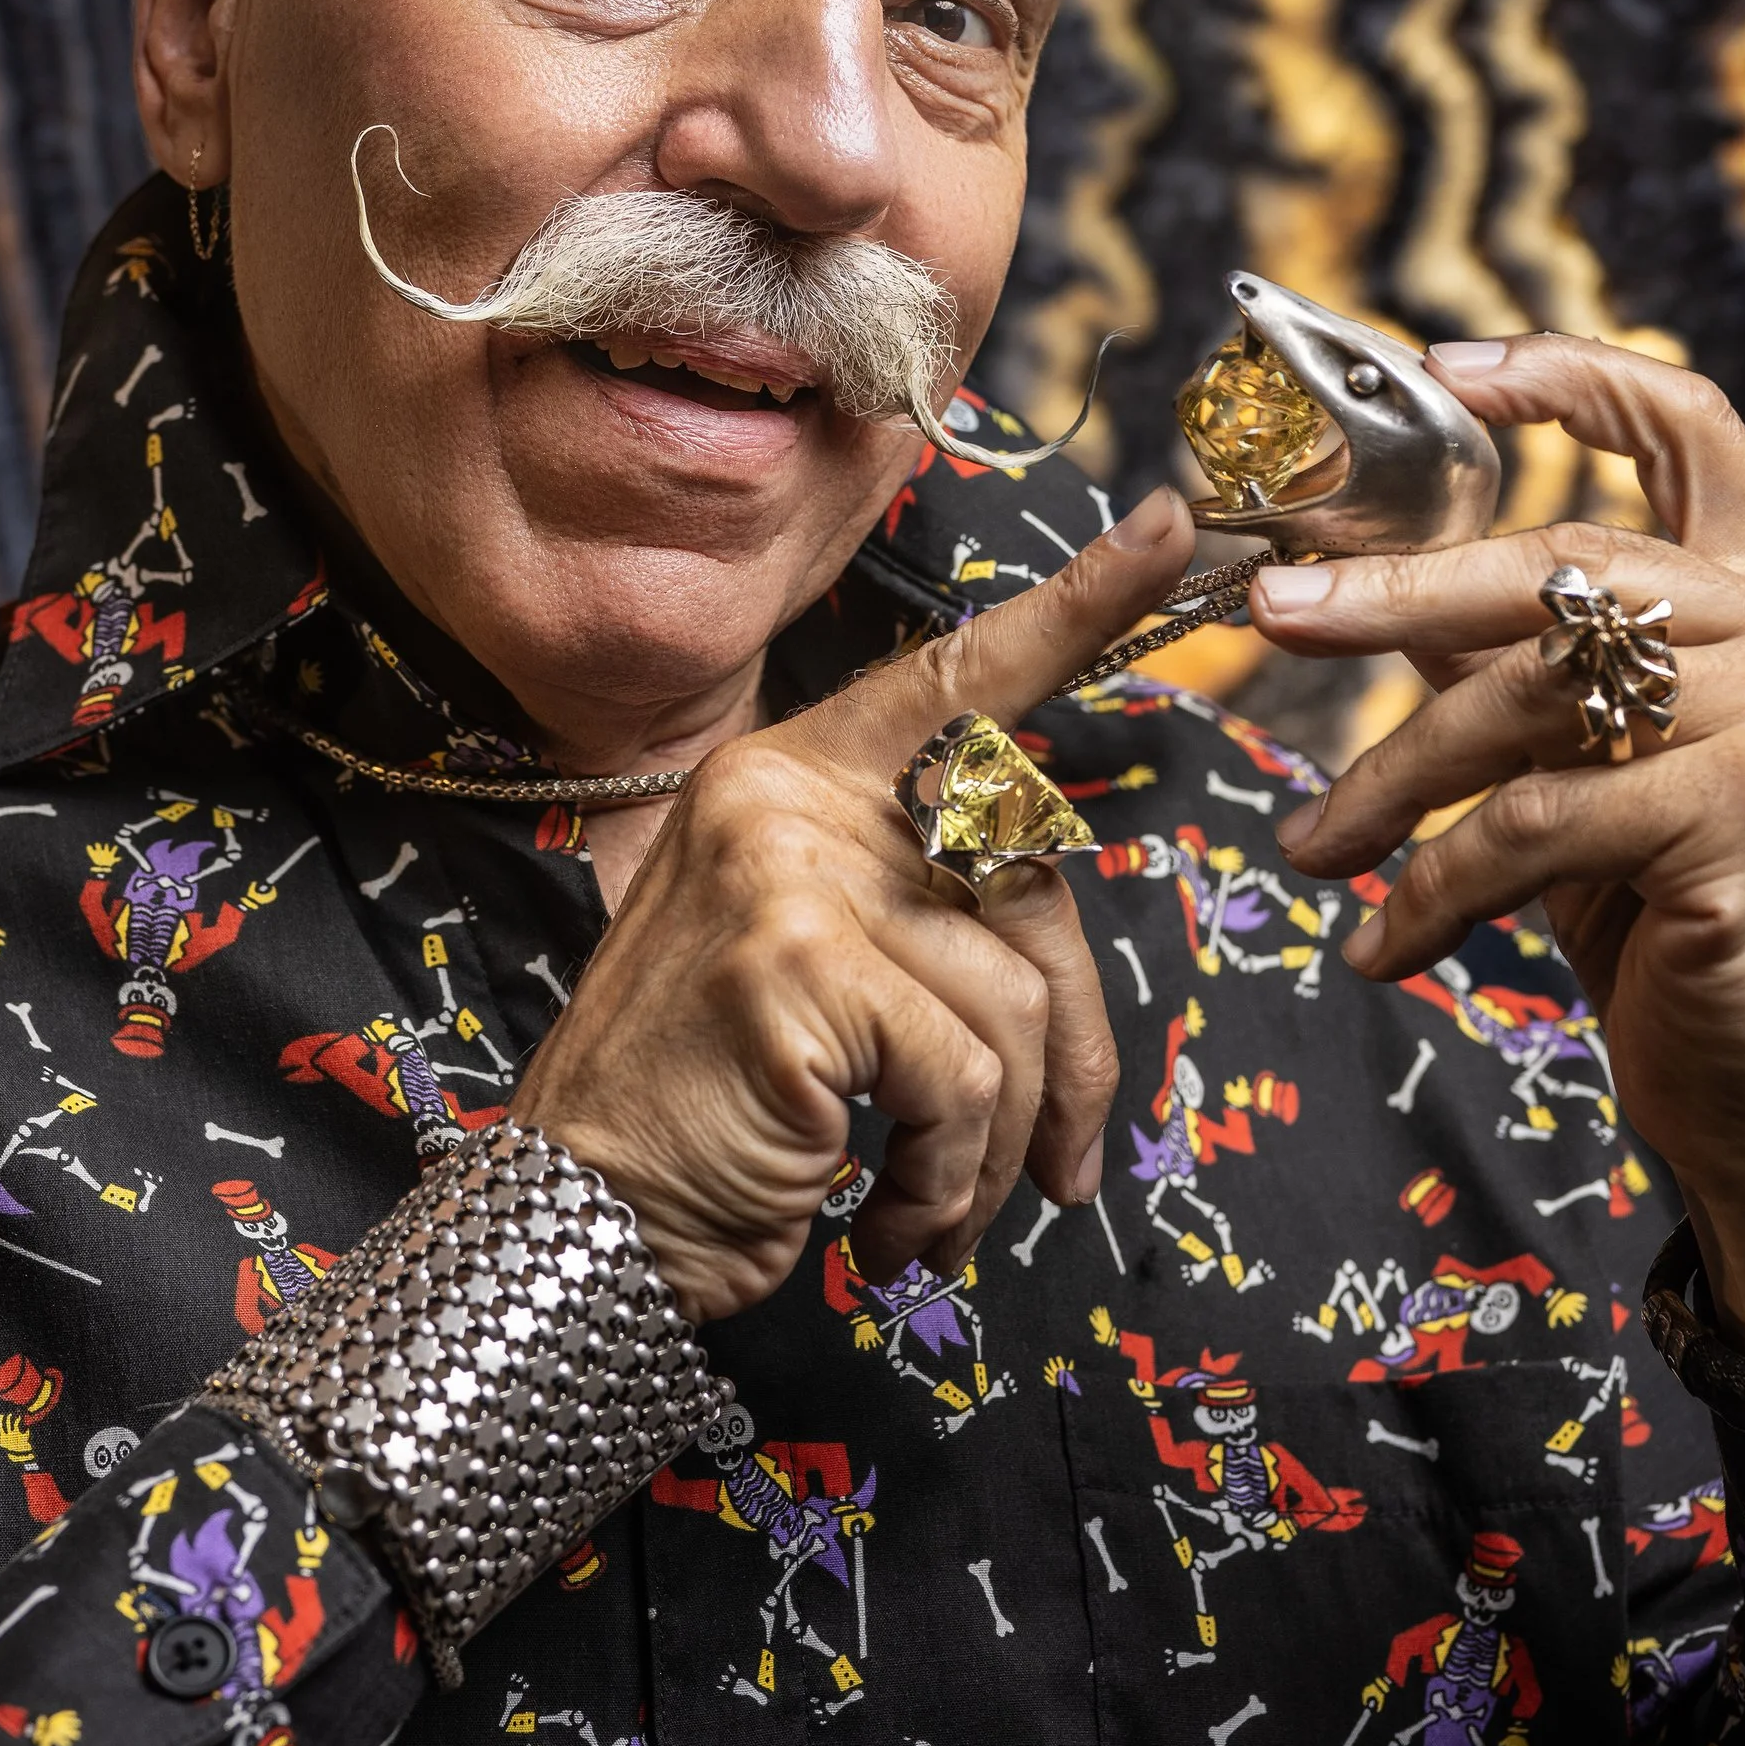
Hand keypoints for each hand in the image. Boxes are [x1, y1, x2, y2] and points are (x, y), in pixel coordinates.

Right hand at [511, 492, 1200, 1322]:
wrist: (574, 1221)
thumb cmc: (708, 1110)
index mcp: (790, 777)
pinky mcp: (796, 968)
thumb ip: (919, 923)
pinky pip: (964, 1077)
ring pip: (1012, 999)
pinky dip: (948, 1181)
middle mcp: (785, 799)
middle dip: (1073, 1047)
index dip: (1077, 607)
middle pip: (1029, 880)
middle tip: (1060, 1164)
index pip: (954, 678)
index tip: (1170, 523)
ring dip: (996, 1148)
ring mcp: (785, 875)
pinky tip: (885, 1222)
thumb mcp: (816, 978)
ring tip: (929, 1210)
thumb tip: (1062, 984)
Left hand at [1254, 332, 1744, 1364]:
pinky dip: (1435, 884)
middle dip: (1398, 592)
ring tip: (1315, 844)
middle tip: (1272, 612)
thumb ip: (1518, 669)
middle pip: (1566, 564)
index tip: (1439, 369)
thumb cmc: (1675, 934)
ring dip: (1392, 779)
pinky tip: (1384, 943)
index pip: (1691, 425)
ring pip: (1530, 700)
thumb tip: (1349, 586)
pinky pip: (1535, 821)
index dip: (1566, 378)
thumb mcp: (1596, 775)